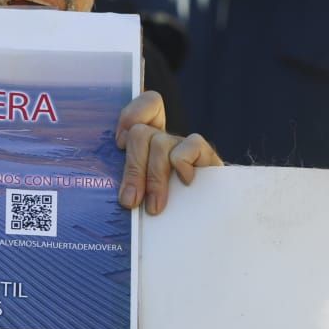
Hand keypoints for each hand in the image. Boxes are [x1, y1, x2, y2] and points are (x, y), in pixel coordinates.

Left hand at [114, 91, 221, 214]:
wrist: (208, 223)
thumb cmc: (166, 209)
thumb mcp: (141, 194)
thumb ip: (130, 183)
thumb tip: (122, 196)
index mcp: (147, 142)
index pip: (145, 105)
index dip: (131, 115)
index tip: (120, 144)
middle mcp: (165, 139)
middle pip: (140, 132)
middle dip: (133, 169)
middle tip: (131, 201)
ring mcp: (184, 146)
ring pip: (160, 143)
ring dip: (154, 178)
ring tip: (154, 207)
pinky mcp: (205, 155)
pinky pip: (190, 146)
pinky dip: (183, 164)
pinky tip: (185, 182)